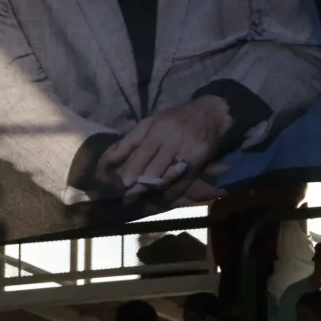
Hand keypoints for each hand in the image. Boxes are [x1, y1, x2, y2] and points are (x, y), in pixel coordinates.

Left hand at [101, 95, 233, 204]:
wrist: (210, 116)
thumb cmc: (174, 119)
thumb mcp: (151, 122)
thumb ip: (131, 140)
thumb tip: (110, 158)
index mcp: (160, 130)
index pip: (145, 151)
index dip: (135, 168)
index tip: (124, 183)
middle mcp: (174, 143)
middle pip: (156, 169)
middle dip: (141, 186)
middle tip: (127, 198)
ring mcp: (188, 156)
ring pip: (168, 180)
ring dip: (153, 194)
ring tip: (139, 205)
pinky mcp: (198, 167)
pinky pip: (182, 185)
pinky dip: (169, 197)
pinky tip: (158, 204)